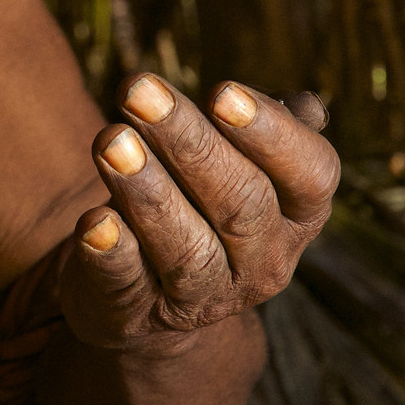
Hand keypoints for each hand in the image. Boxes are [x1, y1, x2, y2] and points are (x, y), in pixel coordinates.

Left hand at [59, 75, 337, 352]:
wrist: (148, 294)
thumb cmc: (198, 199)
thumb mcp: (239, 163)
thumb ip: (265, 129)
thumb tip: (307, 106)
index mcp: (298, 217)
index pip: (311, 175)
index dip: (271, 133)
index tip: (221, 90)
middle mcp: (262, 264)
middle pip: (240, 203)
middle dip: (188, 142)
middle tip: (139, 90)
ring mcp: (202, 298)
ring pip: (186, 249)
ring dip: (147, 190)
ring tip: (110, 140)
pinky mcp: (137, 314)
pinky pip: (128, 285)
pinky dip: (111, 252)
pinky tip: (93, 221)